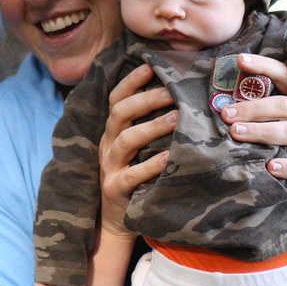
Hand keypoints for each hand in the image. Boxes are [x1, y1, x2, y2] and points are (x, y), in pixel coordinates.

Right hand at [98, 63, 175, 238]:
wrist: (116, 220)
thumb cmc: (135, 177)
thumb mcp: (135, 149)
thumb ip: (147, 126)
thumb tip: (178, 97)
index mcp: (112, 131)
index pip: (116, 99)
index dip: (131, 81)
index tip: (150, 65)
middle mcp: (108, 144)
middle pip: (120, 114)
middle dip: (145, 99)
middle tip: (172, 90)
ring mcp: (110, 167)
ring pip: (126, 140)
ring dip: (151, 127)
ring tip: (176, 118)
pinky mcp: (116, 189)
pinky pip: (133, 175)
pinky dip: (152, 166)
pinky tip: (170, 158)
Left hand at [221, 54, 286, 253]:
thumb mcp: (283, 107)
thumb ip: (263, 97)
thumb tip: (223, 94)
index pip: (284, 74)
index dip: (263, 66)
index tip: (241, 60)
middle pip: (282, 105)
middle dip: (252, 109)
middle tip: (226, 115)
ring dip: (261, 132)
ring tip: (236, 132)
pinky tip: (270, 167)